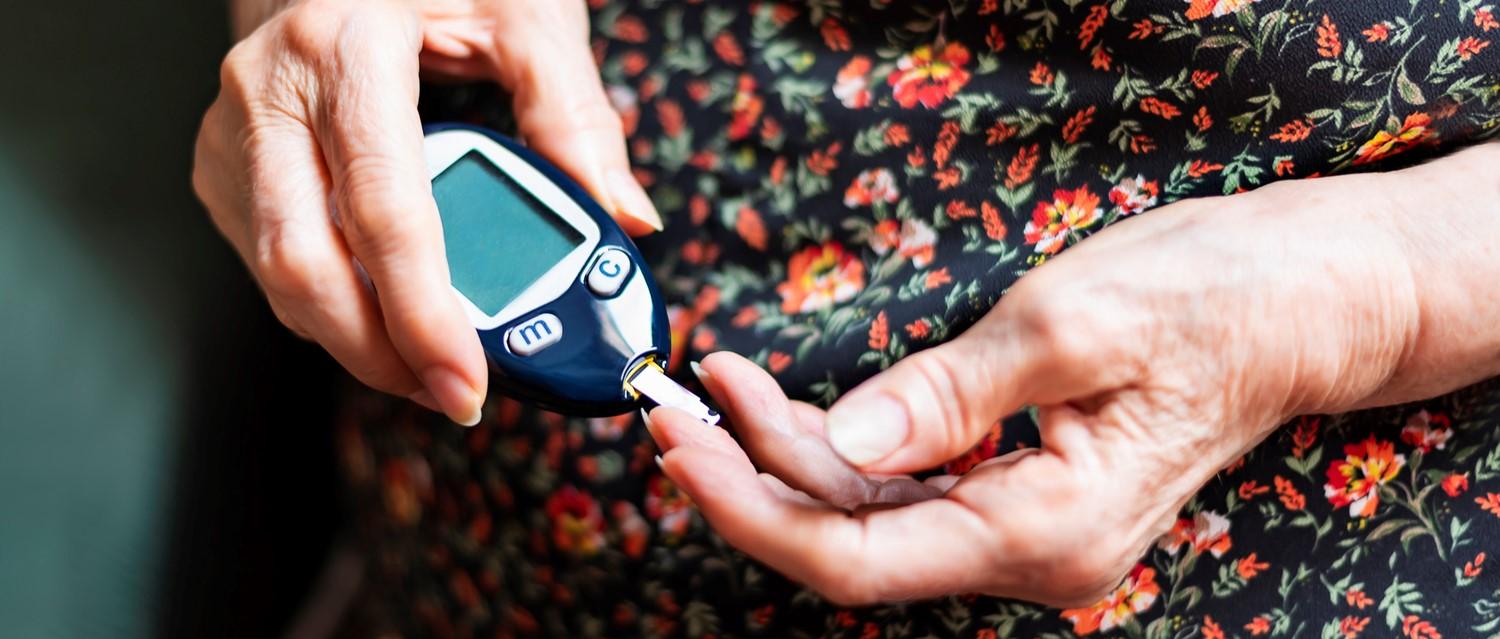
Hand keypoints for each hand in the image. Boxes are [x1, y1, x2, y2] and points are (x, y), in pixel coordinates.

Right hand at [193, 0, 658, 423]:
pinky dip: (331, 308)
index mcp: (347, 47)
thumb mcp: (526, 17)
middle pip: (306, 262)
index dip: (423, 312)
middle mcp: (271, 89)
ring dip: (355, 342)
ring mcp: (234, 130)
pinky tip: (386, 318)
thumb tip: (623, 219)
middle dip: (381, 354)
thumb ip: (577, 116)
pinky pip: (270, 260)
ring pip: (278, 275)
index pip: (383, 208)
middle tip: (454, 394)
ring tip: (433, 366)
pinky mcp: (224, 162)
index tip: (469, 381)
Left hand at [647, 167, 1450, 605]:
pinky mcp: (1018, 490)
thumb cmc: (1212, 302)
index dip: (753, 510)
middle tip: (676, 403)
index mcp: (1044, 533)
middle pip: (851, 542)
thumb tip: (843, 439)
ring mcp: (1023, 527)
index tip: (682, 445)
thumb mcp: (1074, 327)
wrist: (1298, 301)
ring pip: (870, 514)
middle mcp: (1030, 554)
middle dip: (751, 476)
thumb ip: (949, 395)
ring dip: (786, 455)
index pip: (857, 558)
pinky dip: (838, 445)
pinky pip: (904, 487)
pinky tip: (787, 400)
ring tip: (719, 384)